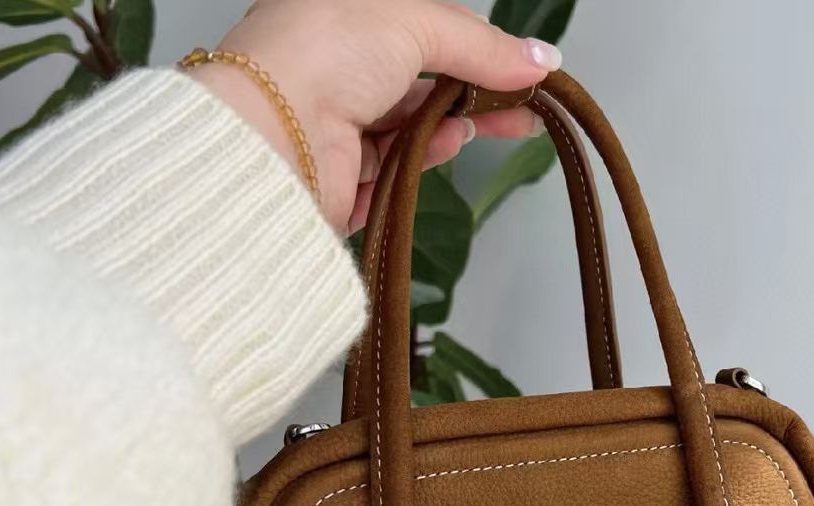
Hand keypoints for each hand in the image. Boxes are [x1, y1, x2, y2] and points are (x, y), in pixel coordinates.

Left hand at [188, 0, 560, 232]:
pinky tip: (457, 141)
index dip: (474, 45)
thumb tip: (540, 59)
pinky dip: (428, 155)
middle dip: (478, 90)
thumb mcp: (412, 21)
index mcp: (338, 13)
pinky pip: (395, 169)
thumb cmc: (324, 54)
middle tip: (530, 106)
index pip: (420, 26)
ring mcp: (337, 125)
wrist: (273, 136)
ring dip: (457, 122)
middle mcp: (334, 67)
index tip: (523, 65)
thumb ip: (479, 44)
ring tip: (506, 123)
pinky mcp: (341, 180)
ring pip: (413, 126)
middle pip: (422, 80)